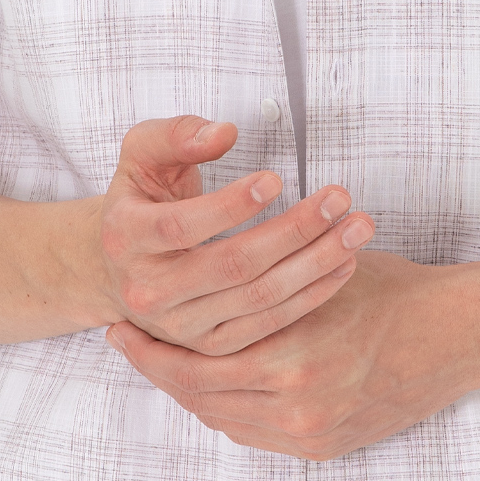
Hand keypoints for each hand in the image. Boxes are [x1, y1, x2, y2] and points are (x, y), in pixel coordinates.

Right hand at [89, 116, 375, 354]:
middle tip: (339, 198)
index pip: (181, 225)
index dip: (229, 205)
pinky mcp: (211, 347)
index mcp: (125, 238)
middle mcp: (149, 290)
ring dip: (316, 262)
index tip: (276, 179)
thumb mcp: (142, 156)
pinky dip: (312, 296)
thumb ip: (176, 135)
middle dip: (293, 230)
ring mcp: (181, 326)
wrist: (122, 267)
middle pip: (232, 264)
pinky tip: (343, 265)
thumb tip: (223, 132)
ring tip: (356, 228)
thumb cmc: (143, 200)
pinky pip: (269, 324)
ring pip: (258, 297)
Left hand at [105, 248, 479, 458]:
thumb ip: (258, 293)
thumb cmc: (393, 292)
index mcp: (288, 361)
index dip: (148, 349)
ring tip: (165, 364)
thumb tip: (195, 290)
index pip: (190, 366)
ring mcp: (311, 435)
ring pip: (224, 419)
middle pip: (198, 399)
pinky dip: (229, 410)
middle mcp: (295, 409)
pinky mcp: (326, 448)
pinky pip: (256, 434)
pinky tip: (213, 386)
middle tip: (127, 345)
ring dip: (191, 392)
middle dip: (158, 371)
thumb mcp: (315, 277)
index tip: (120, 329)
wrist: (459, 335)